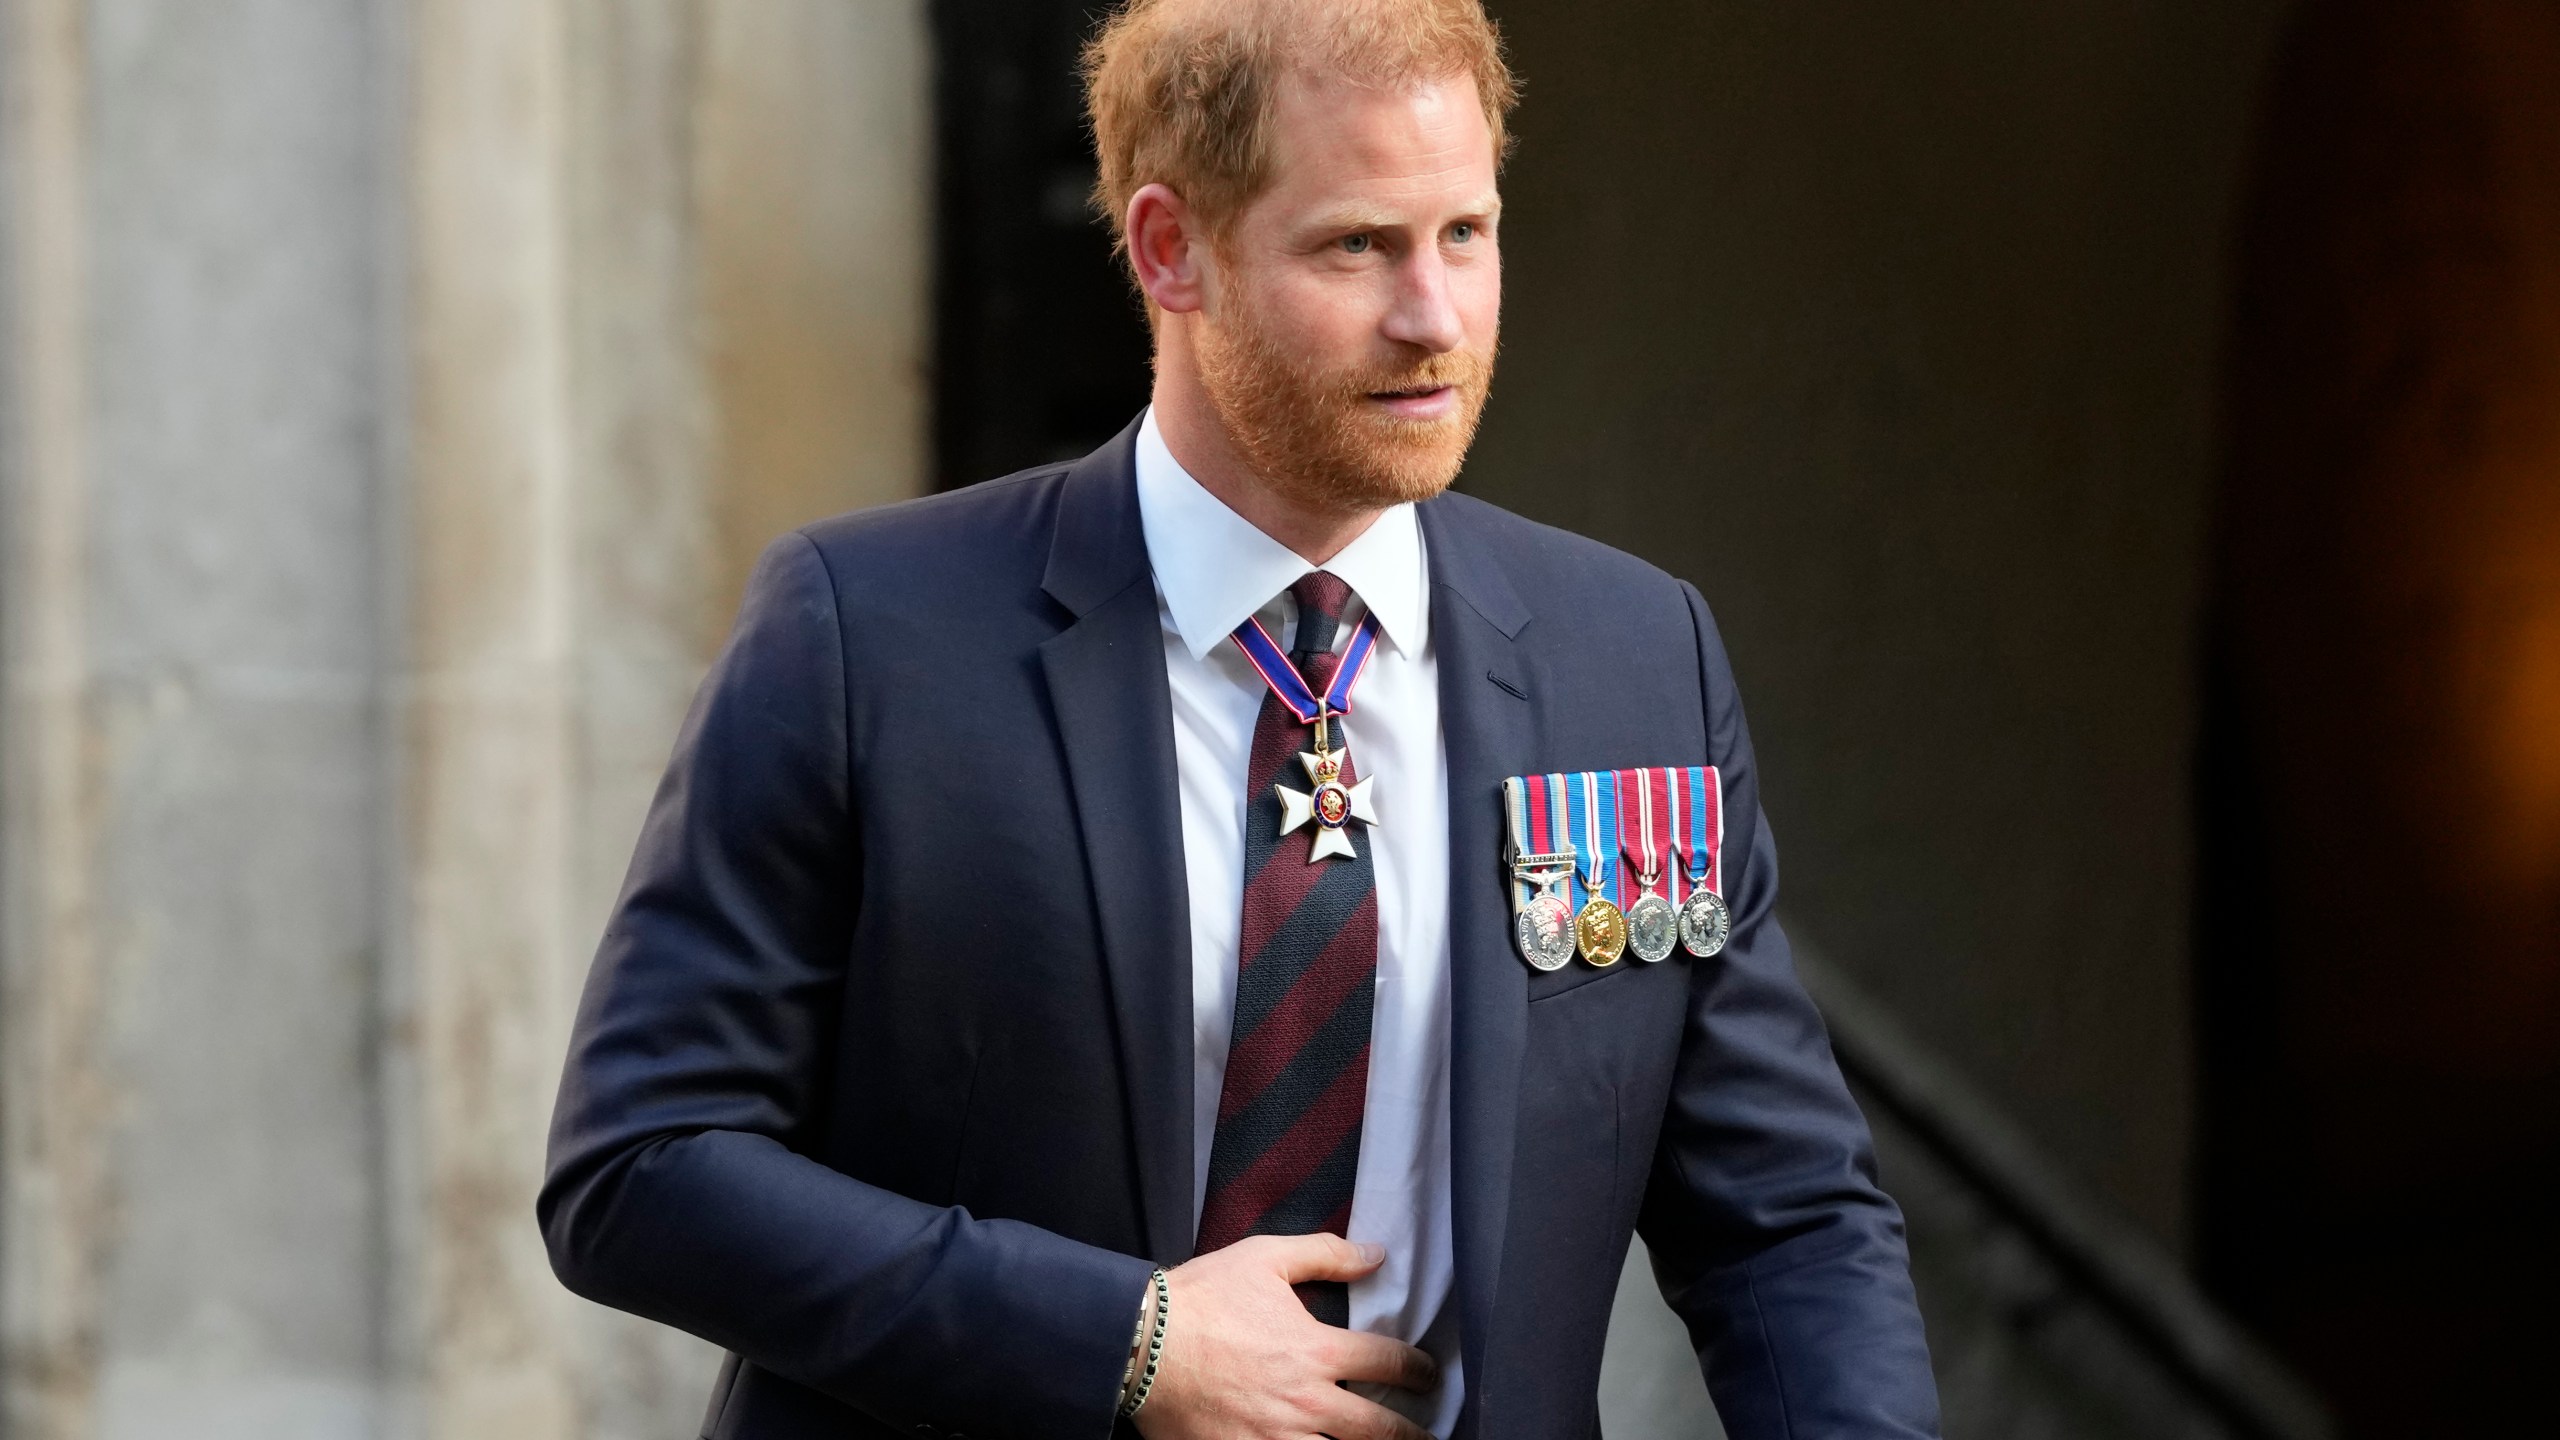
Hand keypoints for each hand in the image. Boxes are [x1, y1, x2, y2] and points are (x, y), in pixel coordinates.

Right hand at [1132, 1234, 1440, 1439]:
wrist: (1136, 1343)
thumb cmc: (1201, 1298)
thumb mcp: (1264, 1258)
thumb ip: (1326, 1254)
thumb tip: (1376, 1254)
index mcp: (1316, 1350)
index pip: (1389, 1362)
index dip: (1417, 1369)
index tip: (1428, 1374)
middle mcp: (1307, 1402)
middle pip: (1380, 1430)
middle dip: (1412, 1434)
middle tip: (1428, 1436)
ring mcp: (1276, 1439)